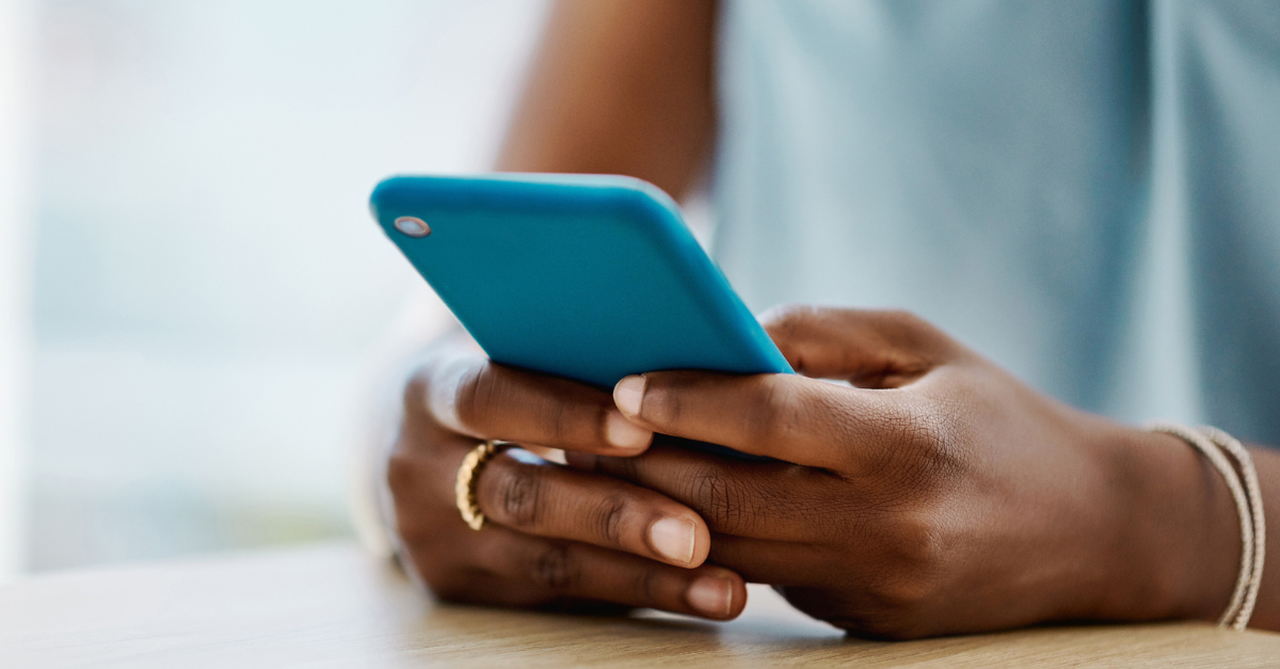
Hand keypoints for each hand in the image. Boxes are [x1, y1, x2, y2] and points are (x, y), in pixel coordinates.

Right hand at [385, 333, 746, 619]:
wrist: (424, 450)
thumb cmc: (507, 383)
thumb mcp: (512, 355)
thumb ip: (577, 355)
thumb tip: (698, 354)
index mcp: (429, 391)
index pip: (490, 398)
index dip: (563, 414)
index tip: (642, 428)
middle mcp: (418, 469)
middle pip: (521, 495)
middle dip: (614, 516)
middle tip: (694, 534)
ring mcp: (436, 539)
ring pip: (548, 562)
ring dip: (644, 575)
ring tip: (722, 586)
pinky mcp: (462, 590)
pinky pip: (561, 595)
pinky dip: (637, 593)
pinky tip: (698, 594)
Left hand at [578, 307, 1243, 637]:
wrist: (1093, 532)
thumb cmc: (997, 418)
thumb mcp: (925, 347)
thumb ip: (823, 336)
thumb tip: (724, 337)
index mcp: (907, 447)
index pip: (770, 421)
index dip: (687, 399)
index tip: (624, 381)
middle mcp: (889, 529)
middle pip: (728, 500)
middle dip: (643, 465)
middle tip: (583, 430)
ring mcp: (875, 588)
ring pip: (733, 551)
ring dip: (660, 512)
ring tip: (607, 468)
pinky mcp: (864, 621)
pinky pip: (769, 577)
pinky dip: (716, 541)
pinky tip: (676, 504)